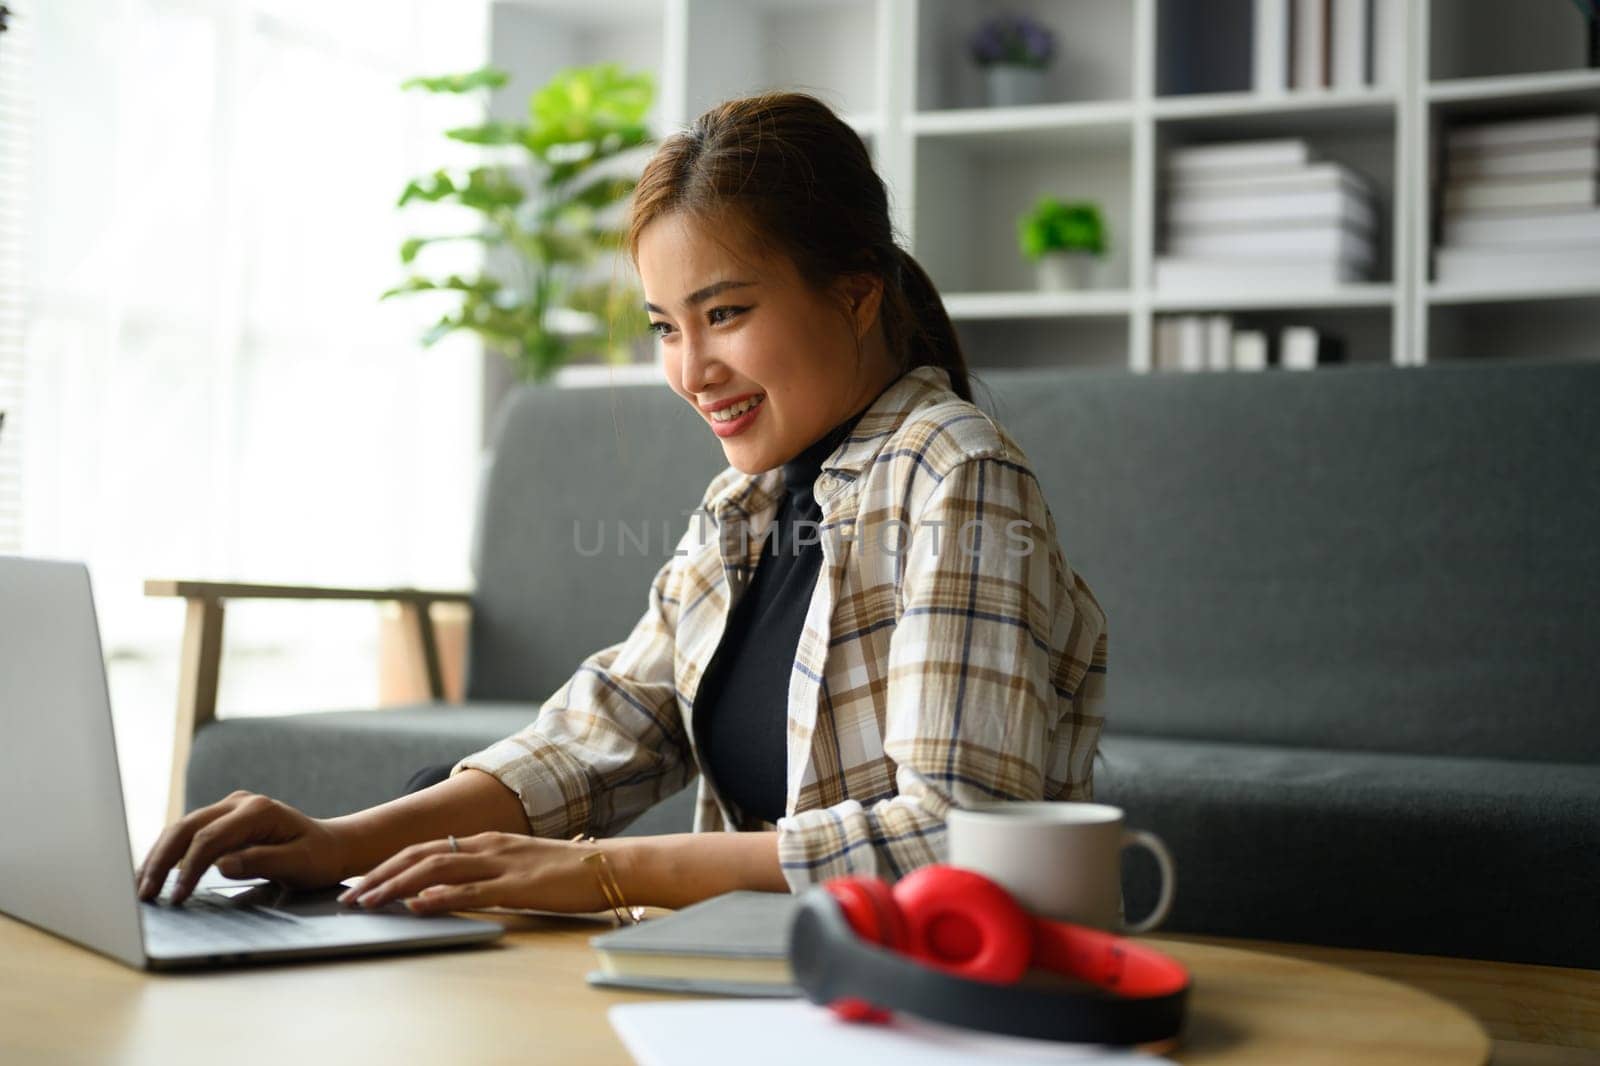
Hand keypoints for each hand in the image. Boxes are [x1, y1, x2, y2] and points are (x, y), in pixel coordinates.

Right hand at [136, 790, 348, 904]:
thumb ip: (262, 861)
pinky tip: (154, 874)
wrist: (331, 846)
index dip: (188, 869)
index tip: (177, 897)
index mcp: (258, 811)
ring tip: (140, 887)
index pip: (209, 839)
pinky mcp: (223, 820)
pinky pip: (189, 835)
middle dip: (161, 862)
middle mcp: (239, 803)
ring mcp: (229, 808)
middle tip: (144, 895)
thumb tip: (222, 865)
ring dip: (158, 857)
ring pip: (182, 829)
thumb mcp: (299, 864)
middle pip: (186, 828)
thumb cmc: (318, 857)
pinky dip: (169, 854)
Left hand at [338, 832, 614, 915]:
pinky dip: (439, 896)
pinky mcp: (518, 886)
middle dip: (379, 875)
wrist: (612, 866)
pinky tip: (417, 904)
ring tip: (368, 902)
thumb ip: (486, 873)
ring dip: (396, 885)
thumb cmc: (569, 871)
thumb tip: (449, 889)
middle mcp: (488, 846)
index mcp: (488, 841)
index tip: (361, 883)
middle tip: (349, 897)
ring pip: (437, 868)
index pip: (426, 849)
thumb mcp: (520, 867)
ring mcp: (502, 864)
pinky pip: (472, 890)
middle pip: (421, 855)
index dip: (389, 865)